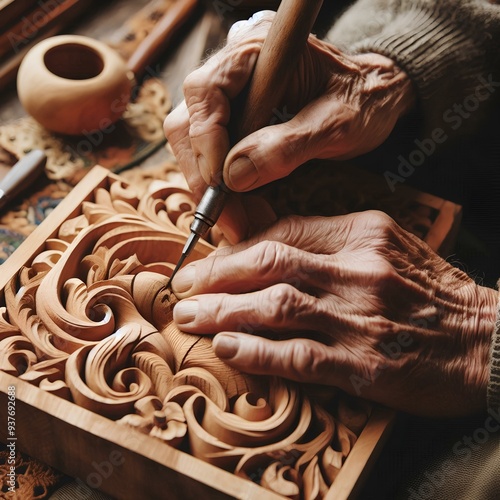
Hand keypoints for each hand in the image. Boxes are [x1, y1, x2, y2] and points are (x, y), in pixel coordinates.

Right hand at [163, 12, 414, 238]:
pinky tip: (243, 207)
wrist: (375, 96)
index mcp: (257, 50)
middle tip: (226, 219)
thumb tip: (232, 177)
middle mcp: (235, 68)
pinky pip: (213, 152)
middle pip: (188, 121)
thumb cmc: (363, 100)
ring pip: (195, 142)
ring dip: (210, 186)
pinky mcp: (236, 117)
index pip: (206, 92)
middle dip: (203, 175)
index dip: (206, 142)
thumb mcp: (337, 124)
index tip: (222, 185)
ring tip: (239, 221)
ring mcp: (232, 94)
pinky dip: (223, 185)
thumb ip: (287, 147)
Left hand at [171, 211, 496, 416]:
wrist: (487, 339)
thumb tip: (268, 251)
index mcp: (362, 234)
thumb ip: (330, 244)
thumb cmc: (430, 292)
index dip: (236, 250)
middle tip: (183, 289)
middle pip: (270, 264)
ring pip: (276, 306)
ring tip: (189, 317)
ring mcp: (361, 316)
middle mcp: (358, 270)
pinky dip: (258, 351)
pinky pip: (299, 355)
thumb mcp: (385, 247)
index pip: (283, 233)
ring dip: (224, 312)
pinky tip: (227, 348)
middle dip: (217, 276)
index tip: (208, 263)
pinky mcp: (365, 363)